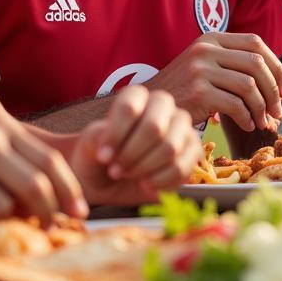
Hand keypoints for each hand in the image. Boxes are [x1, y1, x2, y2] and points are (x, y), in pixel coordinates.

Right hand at [0, 104, 88, 225]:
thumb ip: (21, 158)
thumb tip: (56, 199)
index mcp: (4, 130)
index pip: (50, 162)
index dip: (69, 190)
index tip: (80, 212)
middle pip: (33, 186)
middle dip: (48, 212)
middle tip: (50, 227)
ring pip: (3, 207)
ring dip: (6, 218)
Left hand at [64, 86, 202, 205]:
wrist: (109, 181)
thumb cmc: (99, 157)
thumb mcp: (88, 146)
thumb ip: (96, 138)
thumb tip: (113, 147)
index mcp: (137, 96)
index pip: (130, 107)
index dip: (115, 135)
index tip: (102, 156)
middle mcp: (163, 106)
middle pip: (154, 127)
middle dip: (131, 155)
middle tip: (115, 170)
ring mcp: (182, 127)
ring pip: (169, 148)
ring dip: (143, 169)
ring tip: (128, 176)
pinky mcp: (193, 151)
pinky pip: (181, 168)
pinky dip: (159, 182)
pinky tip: (145, 184)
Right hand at [148, 32, 281, 132]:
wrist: (148, 105)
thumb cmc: (182, 89)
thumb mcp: (204, 65)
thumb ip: (232, 64)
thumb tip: (276, 84)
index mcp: (211, 38)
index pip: (256, 43)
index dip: (275, 66)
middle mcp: (206, 49)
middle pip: (257, 64)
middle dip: (273, 90)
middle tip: (277, 111)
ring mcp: (200, 69)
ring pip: (249, 85)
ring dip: (262, 108)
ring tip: (262, 122)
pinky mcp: (198, 92)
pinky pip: (236, 105)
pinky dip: (247, 118)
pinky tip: (247, 126)